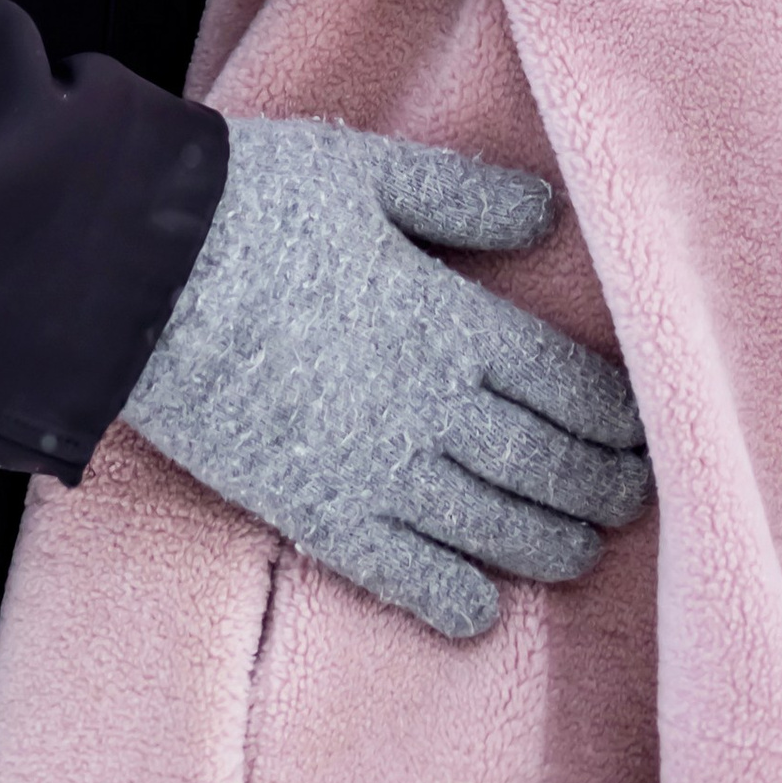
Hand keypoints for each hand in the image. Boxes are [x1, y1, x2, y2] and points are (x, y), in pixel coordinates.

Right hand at [122, 117, 649, 641]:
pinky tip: (478, 611)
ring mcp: (372, 469)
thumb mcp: (368, 171)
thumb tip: (545, 215)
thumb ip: (460, 196)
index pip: (568, 388)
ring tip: (580, 553)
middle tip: (631, 500)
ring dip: (548, 547)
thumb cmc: (252, 202)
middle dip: (598, 489)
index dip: (617, 420)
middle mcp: (429, 408)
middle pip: (542, 467)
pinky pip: (399, 573)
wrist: (137, 272)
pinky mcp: (311, 509)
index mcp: (450, 320)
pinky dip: (449, 599)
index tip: (644, 434)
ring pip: (489, 529)